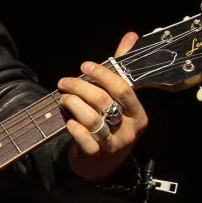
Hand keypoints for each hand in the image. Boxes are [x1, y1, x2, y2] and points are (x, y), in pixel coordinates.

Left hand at [56, 31, 148, 181]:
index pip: (123, 89)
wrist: (101, 165)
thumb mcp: (119, 100)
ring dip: (73, 104)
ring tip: (63, 98)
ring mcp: (114, 144)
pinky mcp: (97, 156)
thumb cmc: (110, 125)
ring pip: (93, 119)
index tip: (85, 66)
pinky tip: (67, 120)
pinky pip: (85, 140)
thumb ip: (122, 69)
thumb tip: (131, 36)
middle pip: (104, 101)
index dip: (103, 75)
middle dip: (81, 87)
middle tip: (64, 82)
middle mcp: (129, 130)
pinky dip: (74, 128)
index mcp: (138, 114)